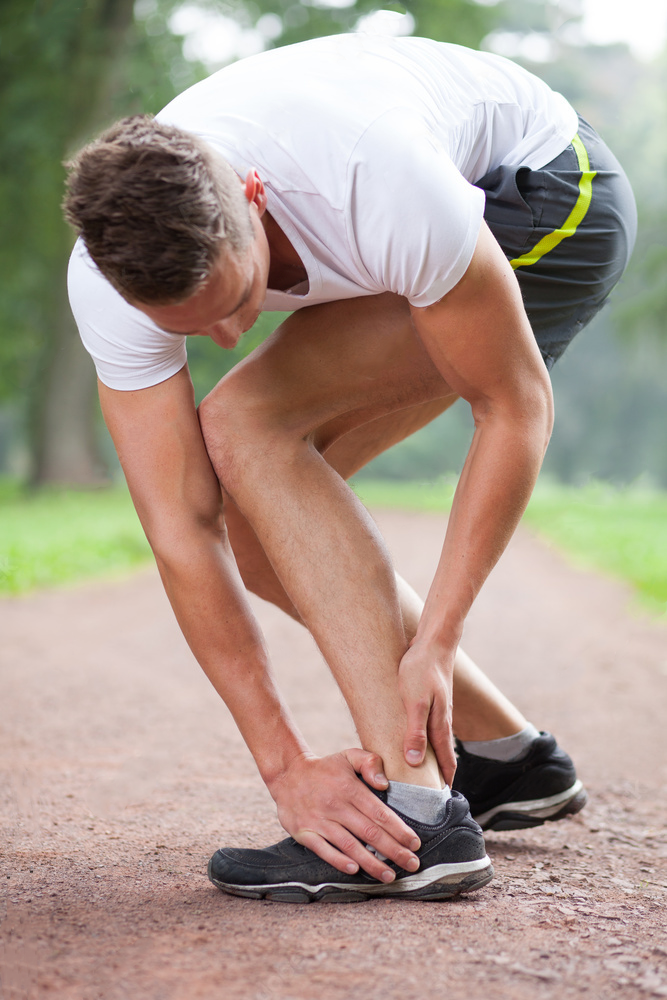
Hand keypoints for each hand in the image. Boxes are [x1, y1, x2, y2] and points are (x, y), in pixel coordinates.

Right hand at [268, 750, 420, 881]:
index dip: (399, 830)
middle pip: (369, 833)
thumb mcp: (348, 756)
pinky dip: (338, 860)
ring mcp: (319, 820)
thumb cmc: (325, 768)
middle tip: (412, 864)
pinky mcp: (304, 832)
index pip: (380, 813)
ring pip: (349, 845)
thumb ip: (370, 763)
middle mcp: (335, 805)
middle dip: (394, 851)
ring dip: (371, 862)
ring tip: (389, 875)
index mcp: (350, 788)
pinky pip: (323, 850)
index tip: (415, 844)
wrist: (287, 773)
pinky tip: (354, 870)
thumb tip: (384, 784)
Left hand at [398, 640, 456, 785]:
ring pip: (436, 741)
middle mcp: (442, 721)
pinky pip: (429, 727)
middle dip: (439, 775)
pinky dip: (425, 740)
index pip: (446, 762)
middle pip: (443, 755)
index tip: (440, 804)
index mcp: (440, 726)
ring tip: (424, 774)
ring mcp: (438, 710)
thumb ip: (415, 731)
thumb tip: (413, 761)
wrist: (433, 642)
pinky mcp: (431, 700)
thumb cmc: (421, 670)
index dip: (444, 782)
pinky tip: (417, 740)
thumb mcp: (415, 702)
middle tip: (431, 797)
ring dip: (432, 758)